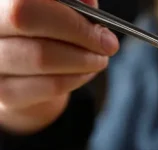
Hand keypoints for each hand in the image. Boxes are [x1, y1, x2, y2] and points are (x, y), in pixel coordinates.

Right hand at [0, 0, 118, 134]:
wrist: (21, 74)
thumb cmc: (43, 33)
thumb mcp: (57, 12)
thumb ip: (71, 3)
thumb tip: (90, 6)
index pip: (23, 3)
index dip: (66, 16)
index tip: (100, 27)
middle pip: (25, 19)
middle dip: (77, 34)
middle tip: (108, 45)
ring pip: (40, 57)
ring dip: (82, 60)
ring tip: (98, 60)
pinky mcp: (2, 92)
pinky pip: (47, 85)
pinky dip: (75, 79)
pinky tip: (84, 73)